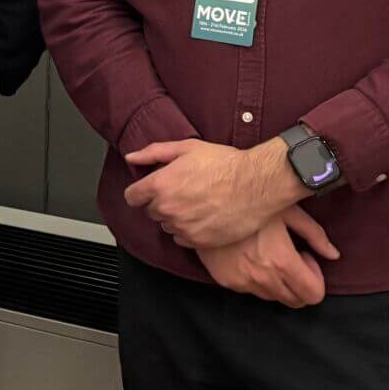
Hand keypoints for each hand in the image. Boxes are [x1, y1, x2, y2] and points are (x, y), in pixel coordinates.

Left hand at [124, 137, 303, 248]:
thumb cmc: (224, 163)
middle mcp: (167, 209)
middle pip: (150, 211)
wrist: (257, 184)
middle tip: (184, 191)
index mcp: (160, 185)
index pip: (132, 197)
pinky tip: (205, 216)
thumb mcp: (187, 148)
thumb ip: (154, 153)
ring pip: (167, 225)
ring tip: (198, 203)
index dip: (141, 192)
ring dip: (176, 217)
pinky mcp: (198, 241)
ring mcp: (182, 227)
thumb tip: (131, 157)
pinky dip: (189, 230)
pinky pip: (181, 238)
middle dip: (161, 202)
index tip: (152, 189)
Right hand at [198, 205, 341, 307]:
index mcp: (282, 262)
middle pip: (295, 301)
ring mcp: (242, 282)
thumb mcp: (288, 211)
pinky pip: (251, 290)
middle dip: (300, 283)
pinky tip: (250, 255)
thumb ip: (315, 235)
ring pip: (273, 298)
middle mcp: (263, 278)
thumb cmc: (251, 201)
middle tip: (291, 257)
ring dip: (279, 282)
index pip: (313, 295)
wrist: (204, 203)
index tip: (305, 256)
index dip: (316, 278)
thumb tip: (334, 255)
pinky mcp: (225, 281)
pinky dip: (257, 280)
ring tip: (269, 255)